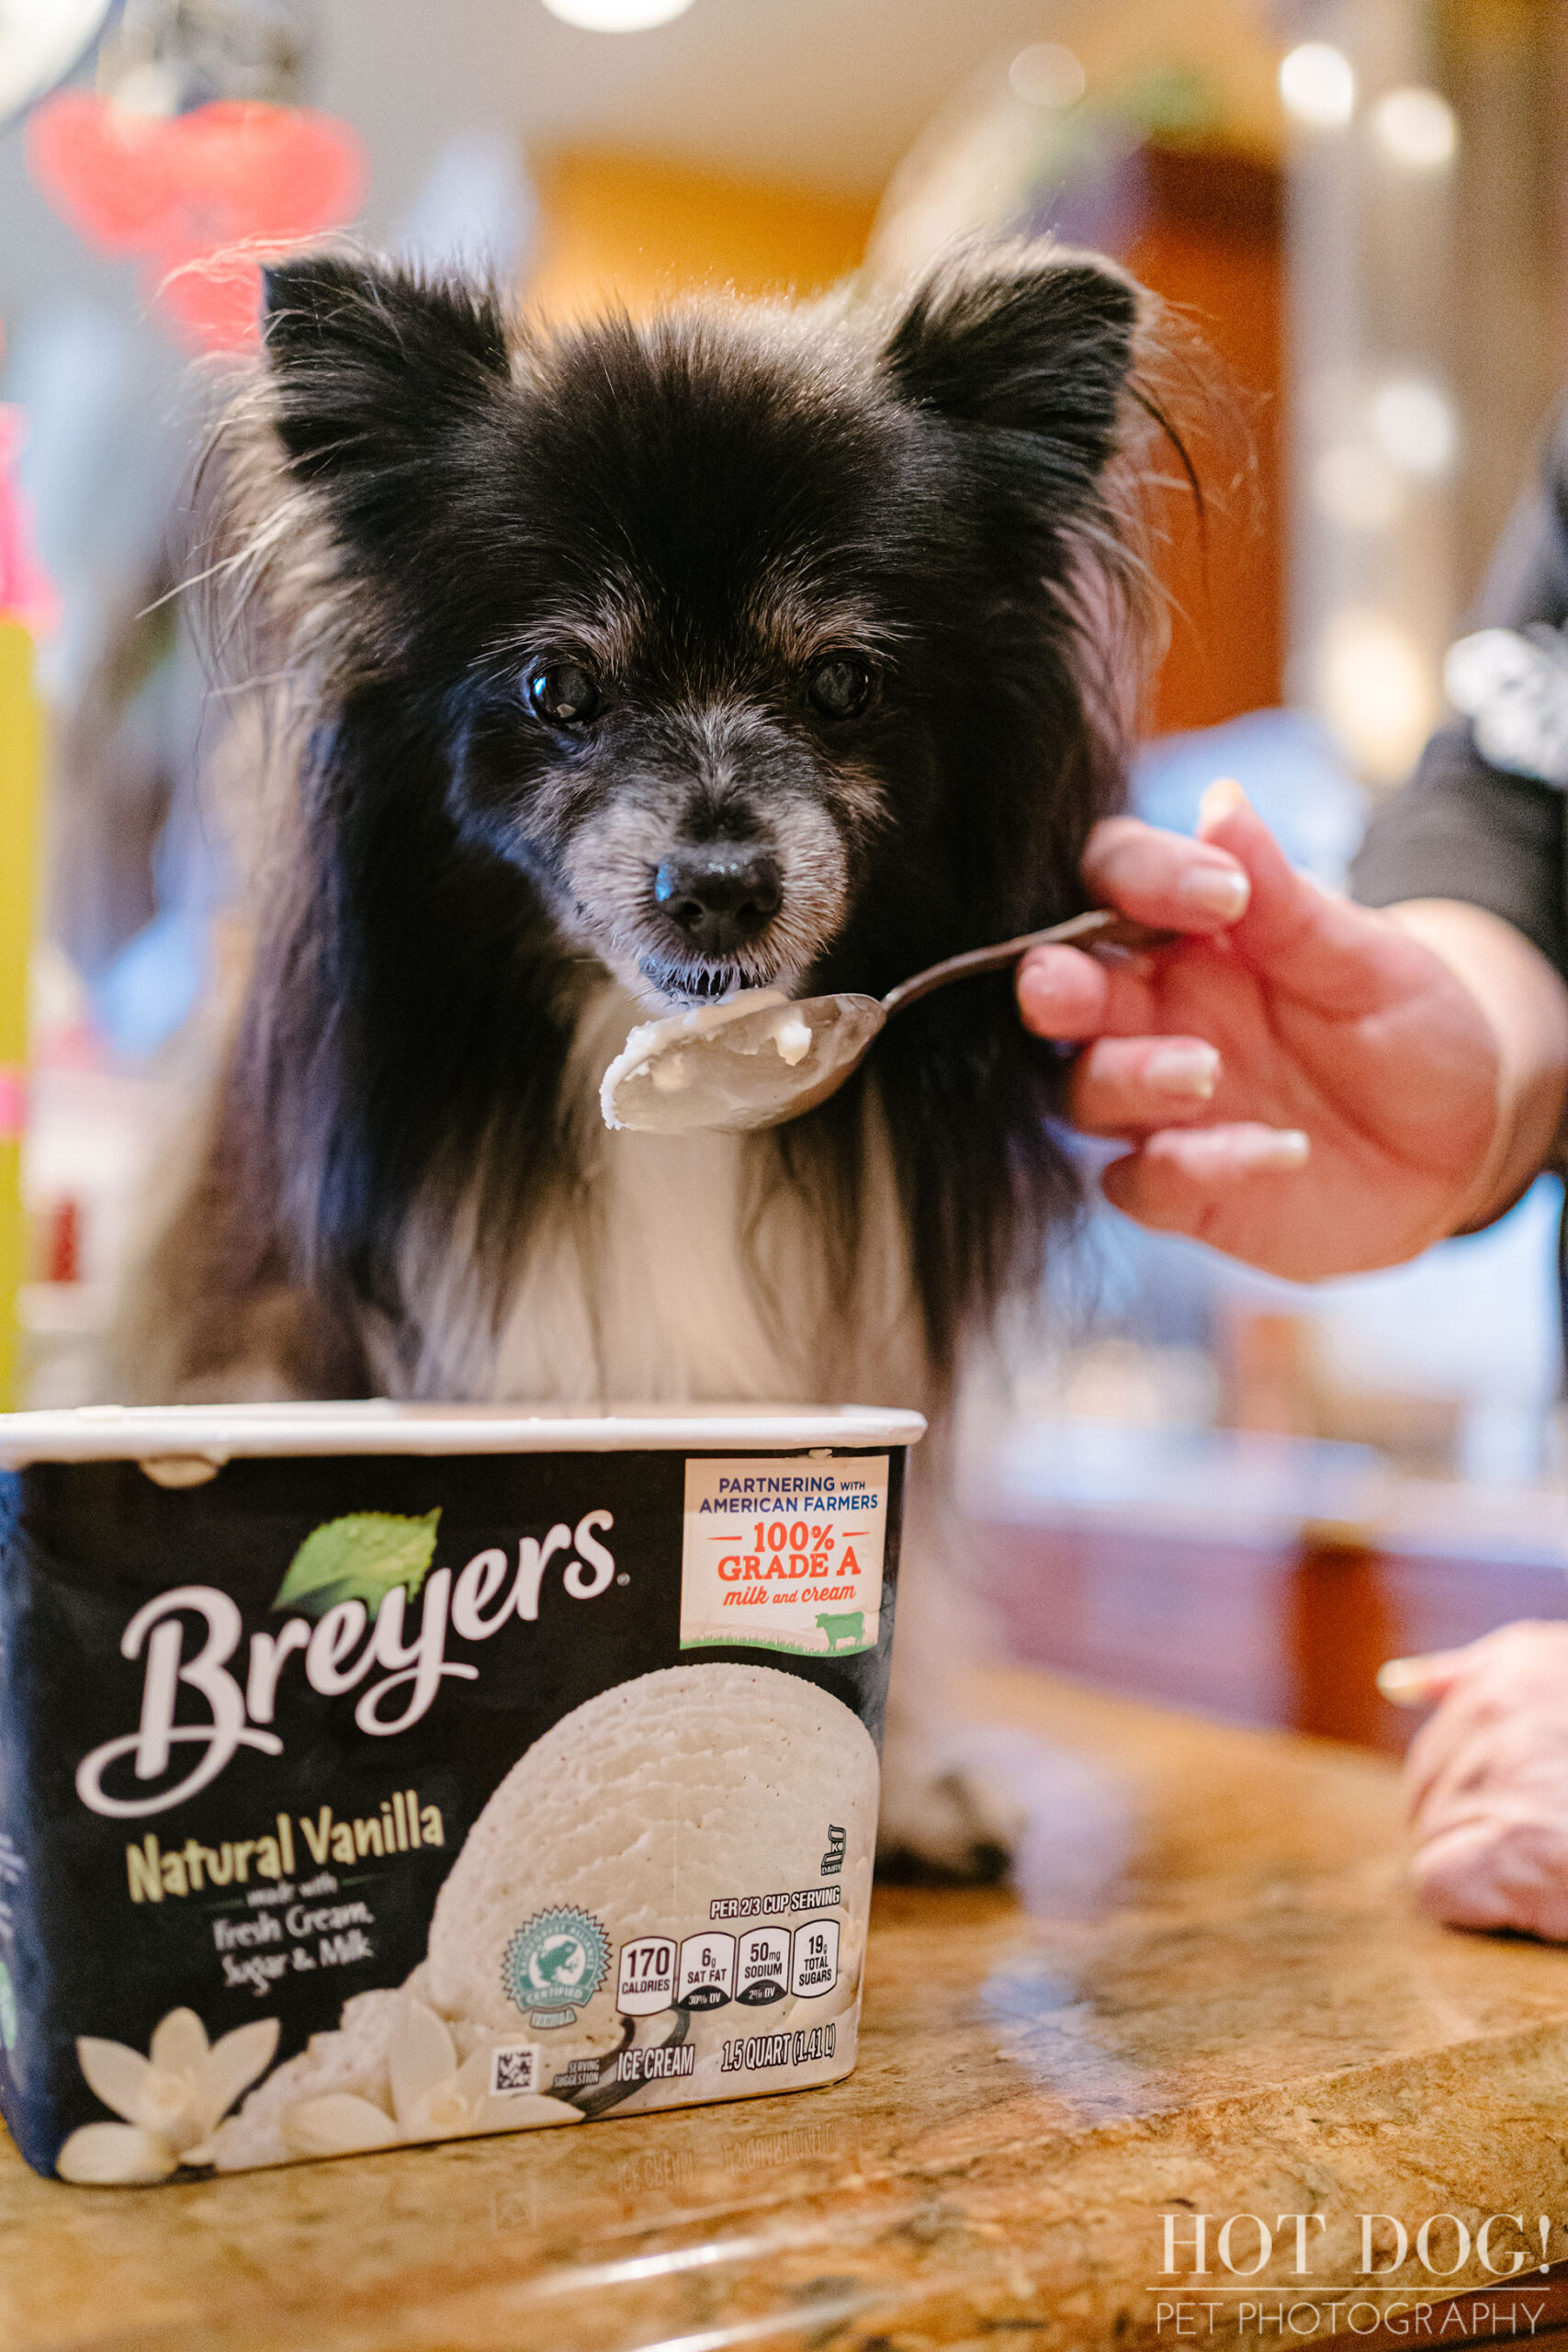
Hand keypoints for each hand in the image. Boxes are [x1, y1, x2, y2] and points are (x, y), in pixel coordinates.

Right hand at [1017, 782, 1564, 1280]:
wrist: (1462, 1141)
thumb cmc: (1407, 1027)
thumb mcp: (1369, 958)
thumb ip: (1285, 898)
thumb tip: (1221, 803)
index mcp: (1187, 934)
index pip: (1115, 879)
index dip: (1140, 878)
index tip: (1220, 894)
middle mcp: (1154, 1014)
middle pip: (1063, 990)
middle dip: (1053, 986)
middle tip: (1060, 985)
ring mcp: (1159, 1105)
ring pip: (1084, 1090)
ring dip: (1129, 1077)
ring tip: (1204, 1071)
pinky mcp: (1181, 1186)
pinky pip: (1144, 1183)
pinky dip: (1191, 1170)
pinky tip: (1277, 1151)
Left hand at [1381, 1626, 1567, 1940]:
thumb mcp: (1555, 1676)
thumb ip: (1476, 1676)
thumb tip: (1394, 1683)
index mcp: (1516, 1668)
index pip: (1437, 1752)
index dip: (1477, 1800)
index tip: (1530, 1819)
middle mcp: (1499, 1714)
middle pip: (1425, 1797)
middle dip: (1472, 1829)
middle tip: (1545, 1844)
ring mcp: (1504, 1780)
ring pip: (1430, 1840)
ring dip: (1482, 1865)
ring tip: (1555, 1864)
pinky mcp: (1509, 1850)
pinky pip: (1438, 1884)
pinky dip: (1474, 1903)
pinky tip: (1530, 1897)